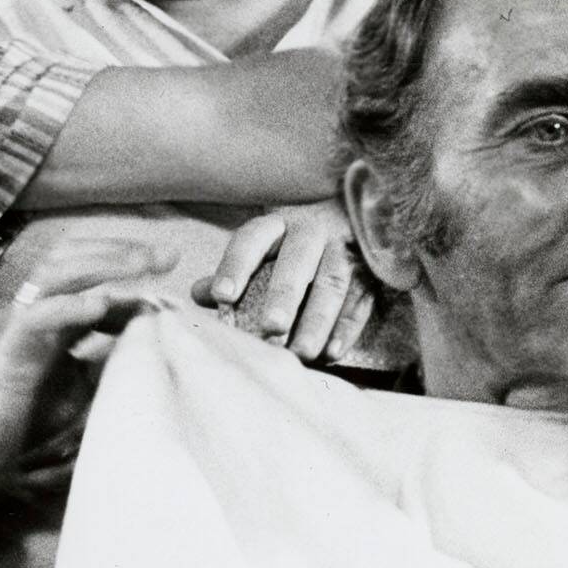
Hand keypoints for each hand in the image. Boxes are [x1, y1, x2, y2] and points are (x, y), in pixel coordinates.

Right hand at [0, 239, 168, 492]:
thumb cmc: (13, 427)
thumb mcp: (75, 395)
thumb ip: (104, 371)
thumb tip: (146, 356)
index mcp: (52, 325)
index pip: (89, 278)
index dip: (128, 271)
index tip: (168, 272)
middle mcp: (36, 318)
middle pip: (73, 260)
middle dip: (121, 251)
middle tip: (167, 255)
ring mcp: (20, 331)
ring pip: (56, 275)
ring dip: (102, 264)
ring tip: (141, 264)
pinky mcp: (9, 354)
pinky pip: (35, 319)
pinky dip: (68, 307)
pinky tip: (99, 304)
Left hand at [193, 203, 376, 363]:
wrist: (349, 215)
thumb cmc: (291, 244)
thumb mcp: (262, 250)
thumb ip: (233, 273)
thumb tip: (198, 293)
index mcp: (277, 224)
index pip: (252, 239)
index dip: (236, 266)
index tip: (222, 295)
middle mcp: (312, 231)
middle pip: (297, 262)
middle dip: (284, 296)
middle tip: (270, 328)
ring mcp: (343, 250)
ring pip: (332, 284)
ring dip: (317, 320)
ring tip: (300, 352)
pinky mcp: (368, 271)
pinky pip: (360, 299)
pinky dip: (348, 327)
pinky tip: (332, 352)